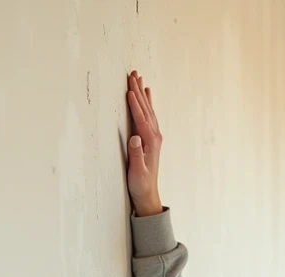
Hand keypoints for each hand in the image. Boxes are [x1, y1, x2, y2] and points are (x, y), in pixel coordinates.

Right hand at [125, 70, 161, 213]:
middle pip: (146, 109)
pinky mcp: (151, 138)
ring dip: (143, 94)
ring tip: (139, 78)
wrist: (148, 193)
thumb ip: (136, 154)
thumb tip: (134, 138)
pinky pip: (149, 116)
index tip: (129, 90)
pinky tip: (146, 96)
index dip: (134, 104)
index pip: (141, 118)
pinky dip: (147, 104)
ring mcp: (154, 137)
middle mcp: (155, 137)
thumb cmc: (140, 183)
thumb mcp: (136, 171)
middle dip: (138, 91)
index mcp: (150, 142)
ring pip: (148, 110)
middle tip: (133, 74)